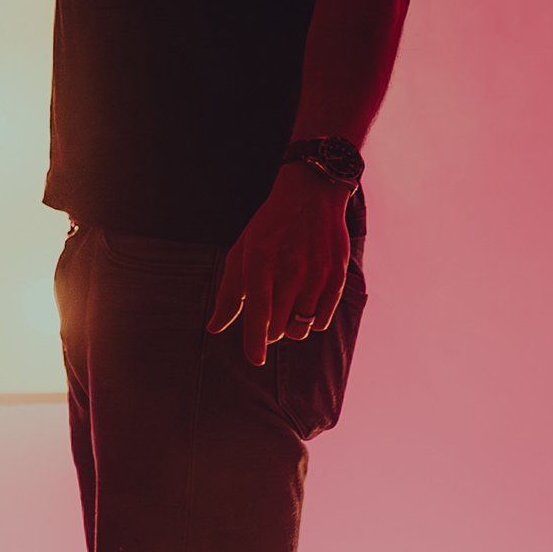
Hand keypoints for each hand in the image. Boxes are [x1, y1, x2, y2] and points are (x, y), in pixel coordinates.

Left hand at [208, 164, 353, 367]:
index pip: (258, 311)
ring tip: (285, 310)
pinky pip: (321, 320)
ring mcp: (317, 273)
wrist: (312, 193)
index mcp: (260, 259)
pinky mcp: (337, 277)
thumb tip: (214, 328)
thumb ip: (228, 293)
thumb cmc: (270, 226)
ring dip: (289, 328)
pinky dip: (310, 322)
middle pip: (279, 327)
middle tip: (267, 317)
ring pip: (301, 328)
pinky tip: (303, 306)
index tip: (255, 358)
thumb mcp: (242, 251)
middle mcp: (291, 268)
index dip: (254, 340)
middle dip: (269, 331)